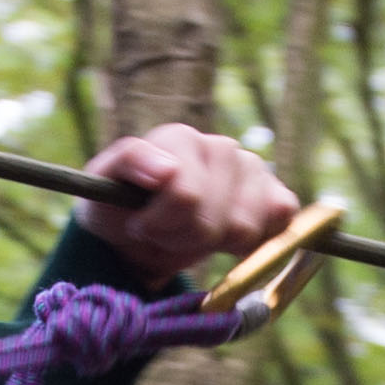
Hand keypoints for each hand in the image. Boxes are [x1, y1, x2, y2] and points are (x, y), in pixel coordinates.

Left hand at [76, 125, 297, 288]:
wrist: (140, 234)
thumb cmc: (120, 209)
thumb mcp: (103, 186)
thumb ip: (131, 162)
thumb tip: (167, 168)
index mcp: (180, 138)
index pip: (186, 195)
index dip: (160, 224)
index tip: (141, 226)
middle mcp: (221, 148)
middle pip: (215, 219)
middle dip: (183, 238)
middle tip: (164, 234)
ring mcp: (252, 170)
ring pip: (246, 227)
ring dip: (214, 245)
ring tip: (191, 234)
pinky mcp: (276, 196)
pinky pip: (281, 222)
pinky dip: (256, 242)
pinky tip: (228, 239)